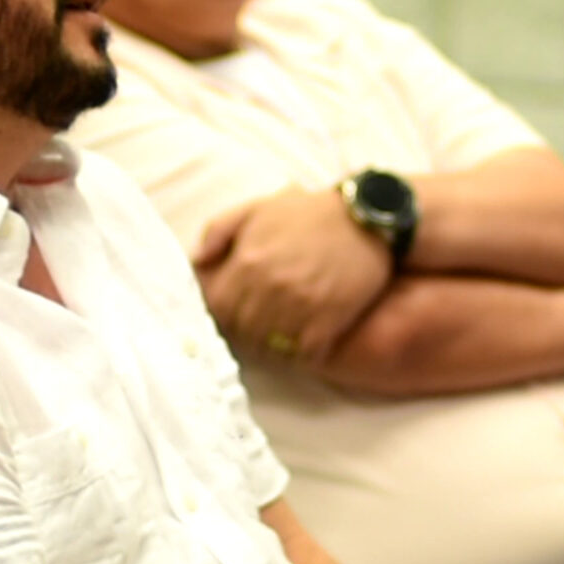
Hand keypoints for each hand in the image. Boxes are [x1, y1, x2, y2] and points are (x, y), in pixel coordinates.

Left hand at [193, 188, 394, 362]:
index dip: (219, 313)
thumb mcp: (257, 208)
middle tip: (254, 325)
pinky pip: (302, 355)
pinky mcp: (328, 321)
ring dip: (269, 345)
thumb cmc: (310, 213)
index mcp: (249, 260)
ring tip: (276, 334)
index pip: (217, 306)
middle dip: (243, 330)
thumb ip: (219, 230)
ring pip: (268, 346)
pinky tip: (301, 342)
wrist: (368, 218)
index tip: (229, 312)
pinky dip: (298, 354)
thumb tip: (196, 261)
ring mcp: (300, 306)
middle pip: (240, 330)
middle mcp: (271, 286)